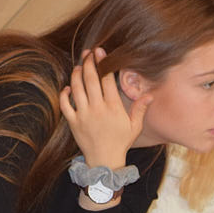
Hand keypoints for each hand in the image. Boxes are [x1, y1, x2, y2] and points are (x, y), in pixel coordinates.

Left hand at [59, 49, 152, 167]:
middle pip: (90, 79)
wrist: (104, 161)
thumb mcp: (134, 126)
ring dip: (76, 75)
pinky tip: (68, 87)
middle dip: (89, 63)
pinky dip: (64, 94)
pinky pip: (65, 104)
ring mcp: (83, 115)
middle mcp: (97, 109)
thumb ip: (140, 109)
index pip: (107, 80)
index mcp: (113, 107)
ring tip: (80, 66)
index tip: (100, 51)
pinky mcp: (73, 122)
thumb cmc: (121, 142)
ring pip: (76, 89)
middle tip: (88, 53)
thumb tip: (150, 94)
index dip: (103, 63)